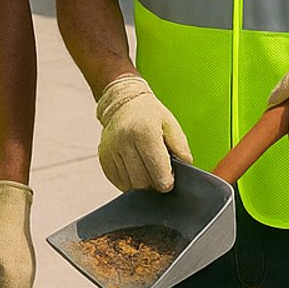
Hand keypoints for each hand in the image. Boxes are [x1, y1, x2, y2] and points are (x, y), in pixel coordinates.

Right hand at [94, 74, 190, 192]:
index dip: (167, 181)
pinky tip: (134, 167)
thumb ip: (181, 150)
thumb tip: (185, 171)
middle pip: (143, 183)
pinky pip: (118, 182)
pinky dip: (129, 180)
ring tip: (146, 167)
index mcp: (145, 133)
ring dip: (141, 182)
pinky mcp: (103, 157)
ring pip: (130, 185)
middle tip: (158, 172)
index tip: (169, 177)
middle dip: (153, 183)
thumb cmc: (150, 115)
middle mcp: (125, 141)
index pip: (159, 174)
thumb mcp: (171, 126)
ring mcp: (111, 150)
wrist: (123, 102)